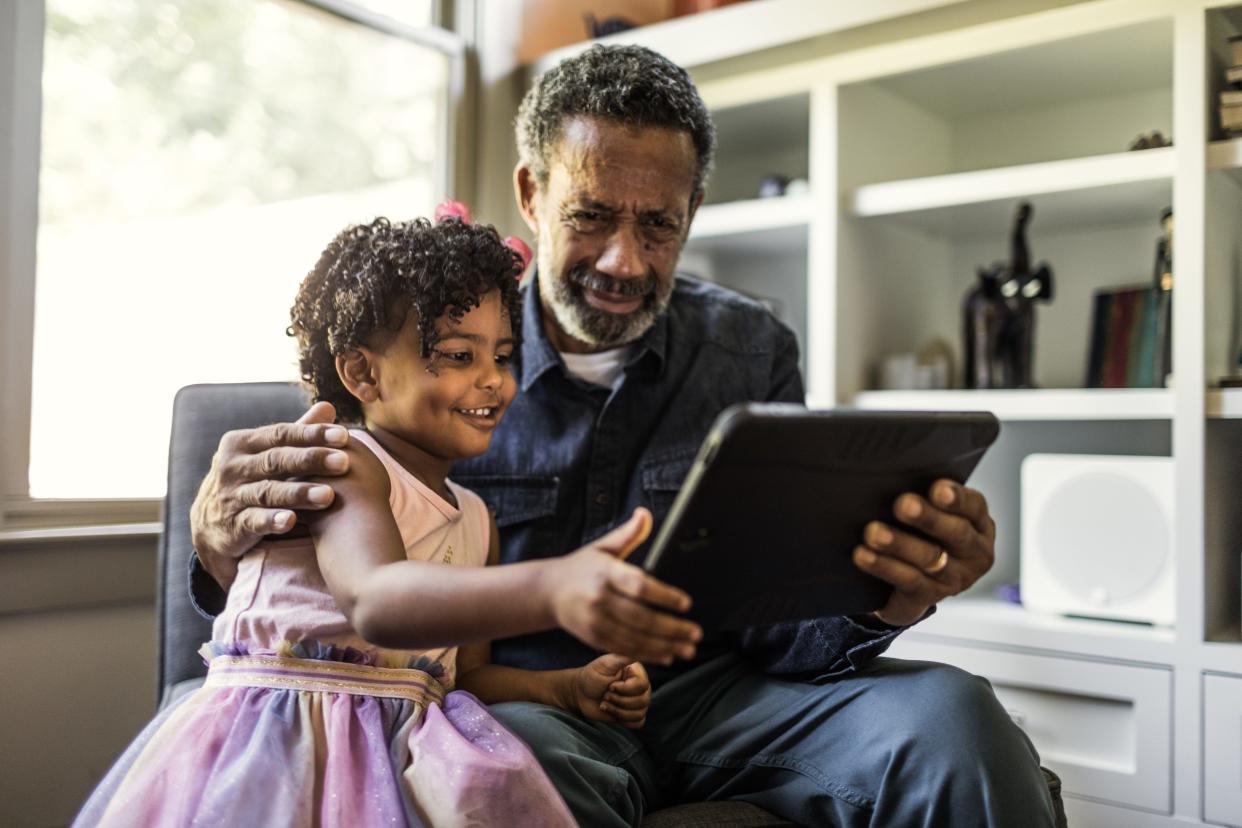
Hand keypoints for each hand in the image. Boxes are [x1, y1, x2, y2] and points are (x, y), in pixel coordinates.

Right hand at [190, 402, 350, 588]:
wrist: (209, 524)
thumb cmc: (249, 479)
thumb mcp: (266, 453)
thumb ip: (296, 433)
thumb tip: (328, 407)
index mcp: (242, 443)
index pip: (280, 434)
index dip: (312, 434)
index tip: (344, 436)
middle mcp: (233, 467)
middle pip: (276, 460)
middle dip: (311, 460)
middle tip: (344, 463)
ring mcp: (231, 497)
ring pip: (267, 491)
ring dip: (298, 493)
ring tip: (329, 495)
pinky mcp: (232, 526)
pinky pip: (253, 522)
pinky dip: (272, 520)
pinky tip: (291, 521)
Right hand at [548, 508, 702, 664]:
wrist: (548, 592)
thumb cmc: (582, 567)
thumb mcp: (604, 547)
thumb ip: (629, 534)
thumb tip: (645, 514)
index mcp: (606, 572)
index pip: (639, 586)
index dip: (664, 596)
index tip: (685, 603)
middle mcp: (600, 598)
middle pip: (641, 617)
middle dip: (672, 628)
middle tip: (695, 632)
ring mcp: (595, 621)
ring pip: (635, 638)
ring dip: (665, 645)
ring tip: (688, 648)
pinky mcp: (593, 638)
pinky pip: (624, 649)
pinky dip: (647, 654)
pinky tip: (667, 654)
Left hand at [566, 654, 650, 729]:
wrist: (581, 693)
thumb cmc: (592, 676)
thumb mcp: (604, 664)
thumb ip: (621, 658)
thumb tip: (636, 652)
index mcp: (637, 672)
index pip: (642, 685)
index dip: (625, 689)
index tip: (610, 685)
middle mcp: (641, 686)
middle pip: (642, 701)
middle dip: (619, 700)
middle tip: (605, 694)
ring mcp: (638, 701)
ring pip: (639, 713)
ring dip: (617, 710)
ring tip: (605, 701)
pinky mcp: (633, 714)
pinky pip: (637, 723)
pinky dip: (622, 719)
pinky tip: (611, 710)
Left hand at [852, 480, 995, 626]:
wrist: (910, 581)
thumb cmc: (920, 532)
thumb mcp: (931, 512)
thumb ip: (924, 495)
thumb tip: (894, 474)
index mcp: (979, 524)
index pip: (974, 506)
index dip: (956, 498)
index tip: (937, 488)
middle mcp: (975, 553)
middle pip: (956, 533)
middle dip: (927, 518)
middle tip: (902, 504)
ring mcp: (955, 579)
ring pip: (929, 558)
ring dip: (899, 544)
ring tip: (873, 532)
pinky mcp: (930, 597)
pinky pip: (909, 581)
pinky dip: (884, 567)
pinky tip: (864, 555)